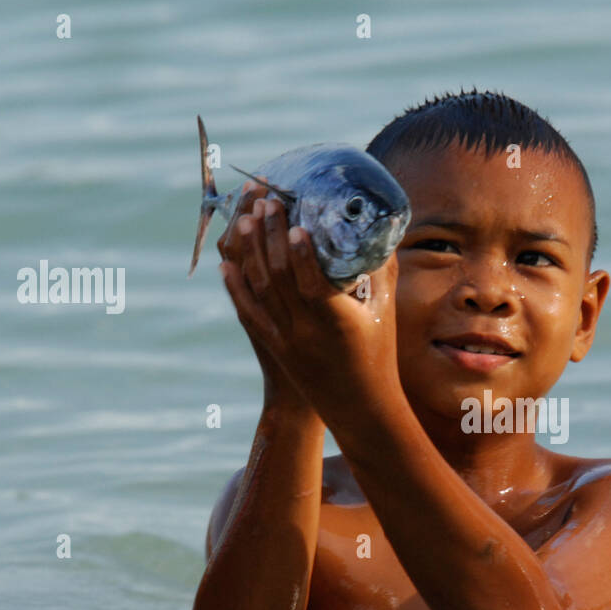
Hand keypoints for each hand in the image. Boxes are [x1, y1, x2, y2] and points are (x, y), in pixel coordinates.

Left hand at [218, 195, 399, 428]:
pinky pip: (248, 312)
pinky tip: (225, 263)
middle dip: (271, 236)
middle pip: (278, 278)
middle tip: (268, 201)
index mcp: (336, 324)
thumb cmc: (379, 356)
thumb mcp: (384, 312)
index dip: (299, 254)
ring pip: (259, 290)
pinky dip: (235, 286)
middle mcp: (305, 332)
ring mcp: (285, 340)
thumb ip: (380, 271)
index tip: (294, 224)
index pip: (310, 284)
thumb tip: (379, 229)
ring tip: (247, 217)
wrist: (360, 408)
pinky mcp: (274, 347)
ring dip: (250, 251)